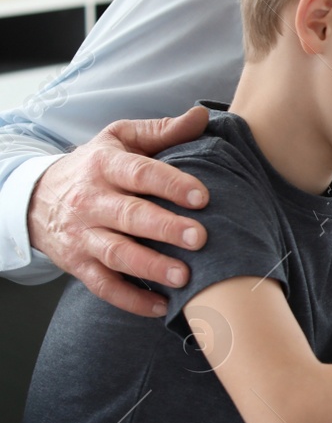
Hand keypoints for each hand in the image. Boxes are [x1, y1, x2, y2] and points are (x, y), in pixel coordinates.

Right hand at [26, 105, 210, 316]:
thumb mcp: (121, 140)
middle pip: (130, 216)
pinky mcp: (78, 264)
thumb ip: (162, 131)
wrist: (37, 197)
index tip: (203, 196)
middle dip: (165, 228)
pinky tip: (162, 306)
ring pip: (117, 254)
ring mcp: (83, 236)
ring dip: (151, 267)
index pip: (141, 174)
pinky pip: (104, 286)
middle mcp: (92, 201)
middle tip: (200, 238)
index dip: (172, 184)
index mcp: (105, 166)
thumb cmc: (95, 165)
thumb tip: (202, 116)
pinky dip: (131, 300)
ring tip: (184, 277)